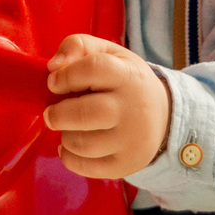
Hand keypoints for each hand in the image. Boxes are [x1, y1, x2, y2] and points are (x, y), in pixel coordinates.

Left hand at [44, 34, 170, 178]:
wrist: (163, 116)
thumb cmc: (125, 80)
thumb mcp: (109, 53)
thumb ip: (79, 46)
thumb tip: (53, 66)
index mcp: (128, 75)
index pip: (94, 69)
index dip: (66, 75)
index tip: (53, 83)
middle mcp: (133, 109)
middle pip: (86, 114)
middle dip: (58, 114)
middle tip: (51, 113)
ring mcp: (131, 141)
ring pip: (84, 144)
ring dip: (64, 135)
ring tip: (67, 127)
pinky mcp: (126, 165)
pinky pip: (87, 168)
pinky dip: (68, 157)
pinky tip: (69, 145)